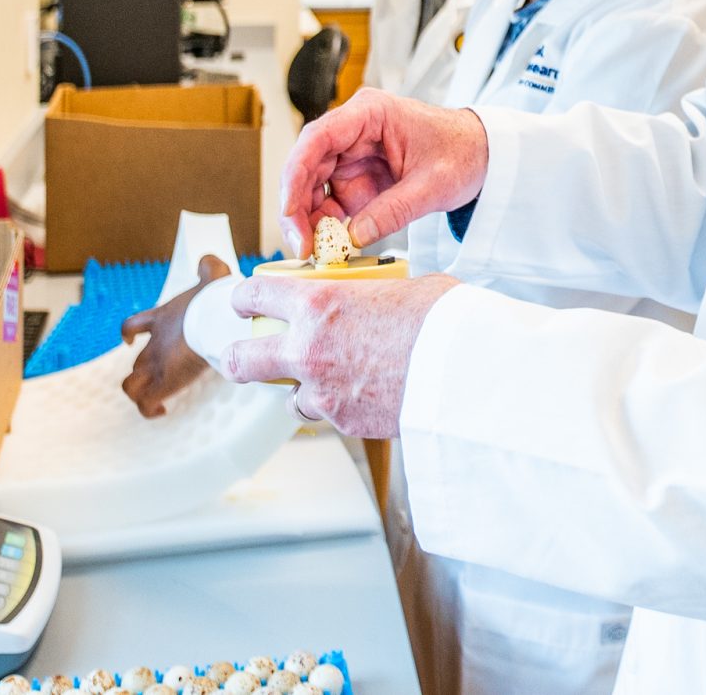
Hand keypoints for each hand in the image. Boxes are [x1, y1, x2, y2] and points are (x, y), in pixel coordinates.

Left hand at [119, 254, 230, 417]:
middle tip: (166, 376)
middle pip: (137, 361)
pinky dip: (149, 409)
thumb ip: (210, 268)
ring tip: (156, 400)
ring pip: (130, 386)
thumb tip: (211, 260)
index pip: (132, 326)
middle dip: (146, 369)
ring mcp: (155, 366)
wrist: (212, 322)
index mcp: (160, 320)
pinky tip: (161, 411)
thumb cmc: (212, 300)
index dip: (128, 333)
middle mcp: (154, 345)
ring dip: (139, 392)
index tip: (128, 340)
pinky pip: (145, 404)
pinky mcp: (162, 384)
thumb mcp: (212, 278)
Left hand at [224, 271, 461, 437]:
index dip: (244, 297)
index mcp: (318, 304)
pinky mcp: (344, 421)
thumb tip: (374, 294)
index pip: (255, 294)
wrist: (466, 370)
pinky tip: (364, 393)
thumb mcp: (401, 286)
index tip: (245, 301)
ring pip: (288, 397)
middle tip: (248, 353)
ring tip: (329, 378)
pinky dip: (338, 406)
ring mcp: (322, 391)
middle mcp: (308, 349)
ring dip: (301, 388)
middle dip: (239, 356)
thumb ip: (370, 292)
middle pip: (242, 359)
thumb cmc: (441, 319)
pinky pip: (327, 415)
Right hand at [280, 89, 490, 253]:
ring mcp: (352, 155)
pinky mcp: (356, 177)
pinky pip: (330, 201)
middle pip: (306, 166)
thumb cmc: (462, 151)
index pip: (318, 138)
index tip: (289, 209)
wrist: (481, 154)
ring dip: (309, 220)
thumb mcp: (434, 185)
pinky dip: (327, 225)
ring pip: (312, 187)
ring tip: (316, 252)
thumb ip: (394, 210)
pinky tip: (331, 246)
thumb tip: (354, 237)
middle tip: (301, 246)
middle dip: (297, 208)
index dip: (295, 174)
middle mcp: (353, 131)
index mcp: (370, 114)